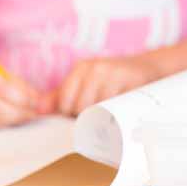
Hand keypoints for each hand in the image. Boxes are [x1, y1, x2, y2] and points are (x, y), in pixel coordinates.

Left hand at [45, 54, 159, 116]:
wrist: (148, 68)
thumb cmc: (112, 81)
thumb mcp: (85, 83)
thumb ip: (59, 97)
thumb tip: (37, 110)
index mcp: (82, 68)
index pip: (66, 102)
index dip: (72, 114)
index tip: (83, 113)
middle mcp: (97, 68)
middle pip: (82, 107)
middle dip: (88, 117)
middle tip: (100, 114)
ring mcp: (115, 74)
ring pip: (99, 109)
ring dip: (104, 117)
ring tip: (111, 113)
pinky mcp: (132, 82)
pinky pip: (118, 107)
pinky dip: (118, 114)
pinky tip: (122, 111)